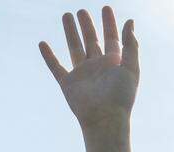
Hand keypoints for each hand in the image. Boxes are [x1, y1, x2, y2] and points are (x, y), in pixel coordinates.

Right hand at [39, 7, 138, 131]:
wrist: (104, 119)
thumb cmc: (121, 96)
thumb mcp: (130, 68)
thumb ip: (130, 45)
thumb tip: (130, 22)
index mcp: (113, 63)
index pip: (111, 38)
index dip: (109, 23)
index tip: (105, 8)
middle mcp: (97, 67)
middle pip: (91, 41)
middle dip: (87, 25)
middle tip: (81, 11)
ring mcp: (82, 75)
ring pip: (74, 48)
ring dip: (70, 32)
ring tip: (66, 15)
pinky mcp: (68, 84)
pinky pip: (56, 67)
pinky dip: (49, 56)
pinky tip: (42, 43)